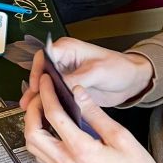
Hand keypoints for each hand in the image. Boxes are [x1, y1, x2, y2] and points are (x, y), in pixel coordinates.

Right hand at [19, 38, 153, 111]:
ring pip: (45, 86)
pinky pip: (54, 95)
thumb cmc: (119, 68)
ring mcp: (64, 76)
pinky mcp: (68, 89)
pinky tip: (44, 113)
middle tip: (29, 103)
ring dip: (38, 98)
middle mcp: (62, 61)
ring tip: (31, 111)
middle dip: (34, 89)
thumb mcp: (97, 71)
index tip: (37, 86)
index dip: (38, 72)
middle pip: (41, 73)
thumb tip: (60, 87)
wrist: (133, 81)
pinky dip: (49, 104)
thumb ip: (77, 78)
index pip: (43, 57)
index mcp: (67, 49)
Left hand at [24, 73, 162, 162]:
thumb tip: (76, 91)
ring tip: (43, 109)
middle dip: (31, 110)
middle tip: (41, 95)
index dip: (47, 94)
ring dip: (31, 125)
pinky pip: (41, 156)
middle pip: (32, 133)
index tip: (47, 80)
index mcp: (81, 149)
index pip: (53, 115)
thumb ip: (94, 113)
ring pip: (33, 147)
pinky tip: (49, 128)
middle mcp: (66, 162)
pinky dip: (38, 139)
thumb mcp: (120, 135)